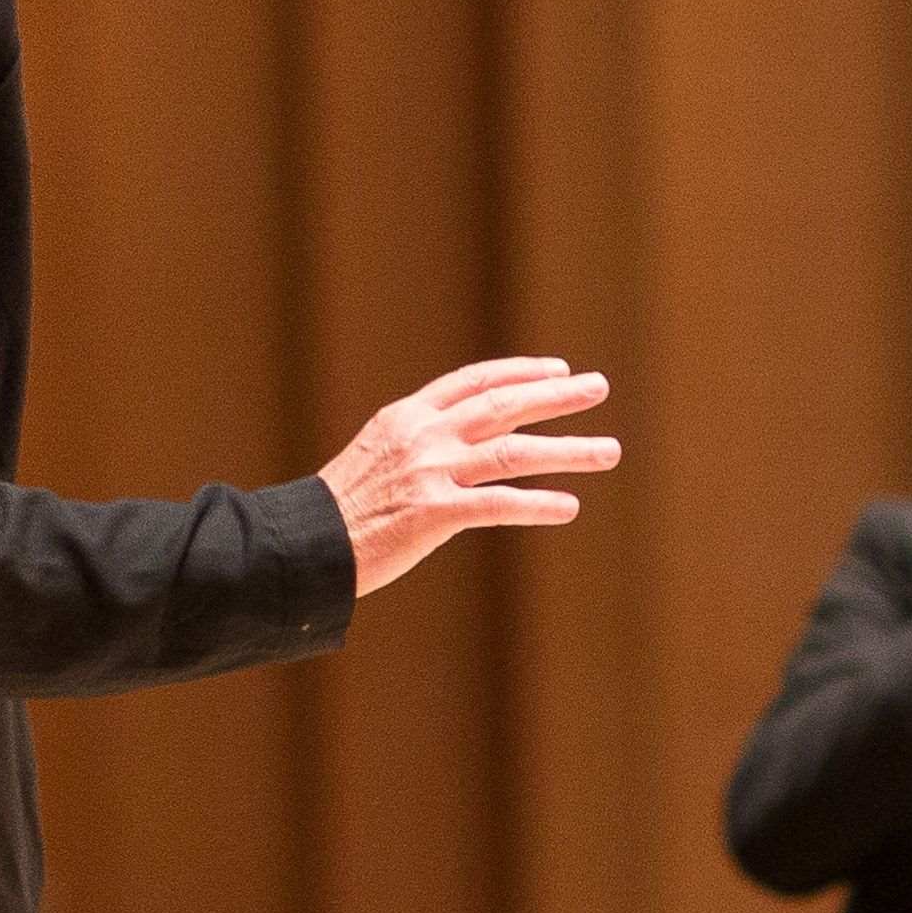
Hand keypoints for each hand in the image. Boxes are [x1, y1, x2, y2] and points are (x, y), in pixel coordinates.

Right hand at [319, 357, 619, 595]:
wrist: (302, 544)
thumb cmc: (338, 510)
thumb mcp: (376, 457)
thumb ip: (417, 444)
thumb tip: (459, 442)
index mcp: (408, 416)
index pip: (474, 380)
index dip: (519, 372)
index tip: (556, 368)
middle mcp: (423, 436)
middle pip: (503, 405)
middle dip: (556, 395)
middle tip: (598, 387)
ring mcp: (429, 473)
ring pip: (513, 452)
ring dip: (568, 451)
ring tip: (609, 452)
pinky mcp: (432, 514)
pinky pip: (499, 505)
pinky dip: (538, 504)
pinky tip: (569, 506)